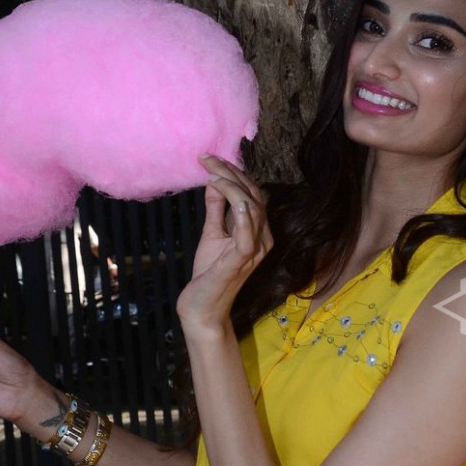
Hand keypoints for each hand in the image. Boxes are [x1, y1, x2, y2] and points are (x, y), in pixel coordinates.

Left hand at [176, 155, 272, 334]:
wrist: (202, 306)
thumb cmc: (210, 272)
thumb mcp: (212, 232)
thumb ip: (216, 208)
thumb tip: (213, 180)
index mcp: (257, 230)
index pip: (251, 193)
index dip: (233, 172)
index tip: (209, 158)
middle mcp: (262, 238)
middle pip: (254, 196)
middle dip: (231, 173)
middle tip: (207, 159)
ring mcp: (254, 250)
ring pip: (252, 209)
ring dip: (232, 187)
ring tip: (212, 174)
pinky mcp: (241, 262)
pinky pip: (247, 235)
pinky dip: (243, 215)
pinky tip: (232, 199)